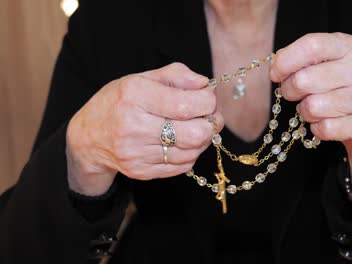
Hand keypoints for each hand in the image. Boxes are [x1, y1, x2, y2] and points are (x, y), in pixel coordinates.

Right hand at [66, 63, 222, 195]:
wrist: (88, 137)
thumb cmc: (120, 102)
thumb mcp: (141, 79)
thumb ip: (177, 76)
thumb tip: (205, 84)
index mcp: (134, 95)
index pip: (186, 104)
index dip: (208, 102)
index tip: (208, 98)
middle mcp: (133, 126)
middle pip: (194, 134)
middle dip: (211, 124)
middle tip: (211, 116)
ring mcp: (136, 152)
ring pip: (191, 152)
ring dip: (203, 140)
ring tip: (197, 128)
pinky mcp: (141, 171)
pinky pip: (182, 166)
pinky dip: (190, 153)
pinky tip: (183, 142)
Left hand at [270, 33, 351, 189]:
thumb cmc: (337, 86)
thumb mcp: (323, 63)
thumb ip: (299, 58)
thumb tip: (277, 62)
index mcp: (348, 46)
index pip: (311, 45)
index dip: (286, 61)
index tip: (274, 74)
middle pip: (304, 80)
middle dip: (290, 91)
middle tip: (294, 94)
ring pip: (312, 107)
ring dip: (305, 112)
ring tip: (314, 108)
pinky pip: (325, 129)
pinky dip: (318, 129)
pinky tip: (327, 122)